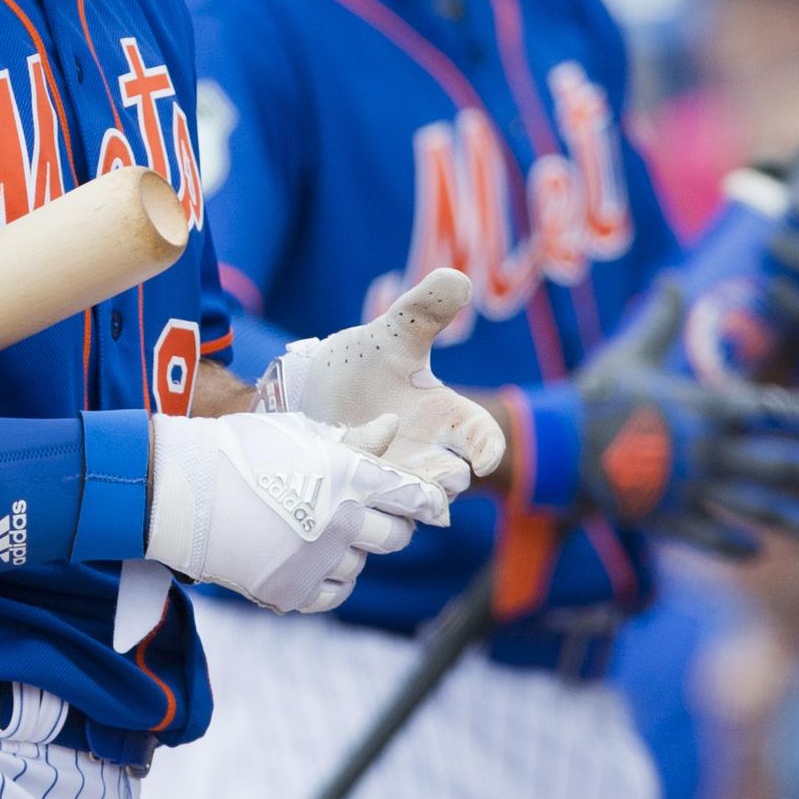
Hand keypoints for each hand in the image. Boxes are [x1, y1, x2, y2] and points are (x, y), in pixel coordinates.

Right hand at [146, 411, 453, 614]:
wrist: (179, 491)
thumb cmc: (239, 450)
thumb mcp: (297, 433)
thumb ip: (352, 438)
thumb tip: (392, 428)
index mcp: (347, 476)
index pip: (412, 495)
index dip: (426, 500)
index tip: (430, 504)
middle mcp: (340, 522)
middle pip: (395, 536)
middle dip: (391, 525)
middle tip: (371, 516)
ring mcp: (315, 562)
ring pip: (361, 566)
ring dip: (351, 551)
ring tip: (321, 531)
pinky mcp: (290, 592)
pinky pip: (333, 594)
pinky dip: (329, 580)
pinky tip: (311, 559)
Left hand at [253, 270, 506, 498]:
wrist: (309, 394)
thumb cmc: (363, 364)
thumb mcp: (391, 335)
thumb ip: (423, 311)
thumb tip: (458, 277)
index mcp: (444, 416)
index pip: (482, 435)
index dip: (489, 447)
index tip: (481, 459)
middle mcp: (426, 456)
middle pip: (449, 481)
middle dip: (440, 482)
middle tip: (424, 476)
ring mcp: (395, 483)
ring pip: (412, 510)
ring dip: (398, 502)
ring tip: (376, 485)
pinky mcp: (363, 503)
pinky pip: (373, 521)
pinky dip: (362, 512)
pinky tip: (341, 496)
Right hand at [573, 281, 798, 555]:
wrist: (553, 448)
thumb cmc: (592, 396)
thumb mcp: (628, 352)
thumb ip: (660, 319)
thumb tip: (673, 278)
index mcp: (703, 407)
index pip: (770, 409)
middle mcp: (707, 451)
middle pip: (779, 464)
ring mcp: (691, 490)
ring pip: (758, 509)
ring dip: (796, 521)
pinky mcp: (670, 521)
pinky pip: (715, 539)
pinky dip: (739, 546)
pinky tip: (758, 549)